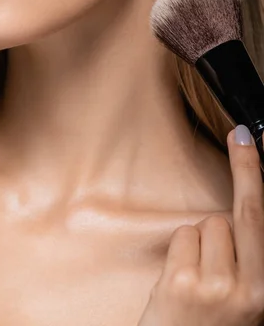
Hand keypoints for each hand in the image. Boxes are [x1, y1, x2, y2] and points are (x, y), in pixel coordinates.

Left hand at [137, 125, 263, 325]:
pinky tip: (180, 281)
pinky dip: (180, 251)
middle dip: (245, 168)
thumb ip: (248, 261)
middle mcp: (251, 290)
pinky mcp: (184, 284)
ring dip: (201, 241)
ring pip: (207, 224)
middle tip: (241, 136)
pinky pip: (183, 237)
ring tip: (197, 276)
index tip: (252, 140)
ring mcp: (218, 287)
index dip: (257, 176)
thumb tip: (237, 216)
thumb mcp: (244, 300)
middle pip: (245, 212)